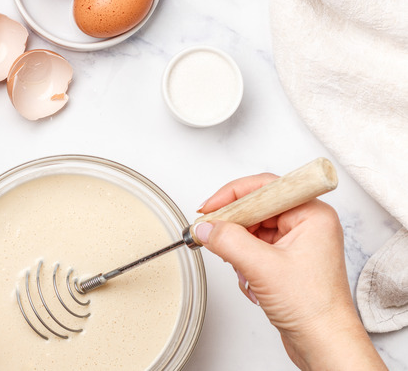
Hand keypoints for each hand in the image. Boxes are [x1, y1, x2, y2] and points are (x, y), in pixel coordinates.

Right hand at [196, 172, 384, 370]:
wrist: (323, 341)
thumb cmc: (313, 307)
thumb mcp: (262, 267)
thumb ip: (228, 241)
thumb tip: (205, 227)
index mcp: (312, 214)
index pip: (265, 187)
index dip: (232, 195)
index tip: (209, 208)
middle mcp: (307, 223)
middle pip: (256, 207)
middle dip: (234, 226)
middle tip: (211, 234)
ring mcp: (297, 242)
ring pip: (252, 230)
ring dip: (239, 250)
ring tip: (243, 269)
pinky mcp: (287, 260)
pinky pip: (255, 248)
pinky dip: (244, 262)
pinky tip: (251, 281)